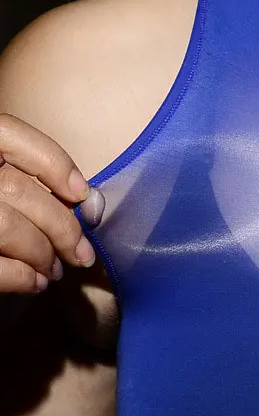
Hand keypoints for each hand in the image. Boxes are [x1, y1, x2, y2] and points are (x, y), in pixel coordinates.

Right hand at [0, 113, 96, 293]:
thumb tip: (93, 204)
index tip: (82, 193)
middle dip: (62, 227)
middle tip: (81, 254)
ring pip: (6, 226)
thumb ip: (42, 186)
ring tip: (54, 269)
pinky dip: (23, 277)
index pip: (8, 133)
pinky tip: (35, 282)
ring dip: (42, 254)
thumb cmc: (4, 213)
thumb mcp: (10, 190)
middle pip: (16, 189)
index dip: (52, 162)